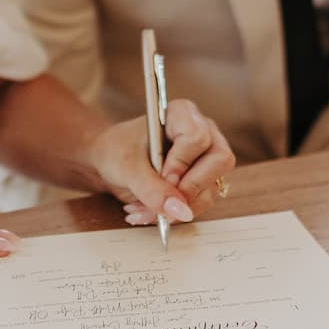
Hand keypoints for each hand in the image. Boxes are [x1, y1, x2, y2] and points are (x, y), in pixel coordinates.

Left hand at [87, 100, 234, 226]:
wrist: (108, 163)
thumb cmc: (117, 151)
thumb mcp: (128, 168)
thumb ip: (152, 188)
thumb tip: (179, 210)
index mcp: (182, 114)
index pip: (198, 136)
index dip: (182, 161)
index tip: (163, 176)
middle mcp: (203, 133)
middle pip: (219, 160)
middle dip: (189, 188)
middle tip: (161, 200)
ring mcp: (206, 158)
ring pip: (211, 188)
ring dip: (177, 208)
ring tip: (144, 210)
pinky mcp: (203, 181)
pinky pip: (201, 202)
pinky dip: (176, 213)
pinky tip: (150, 211)